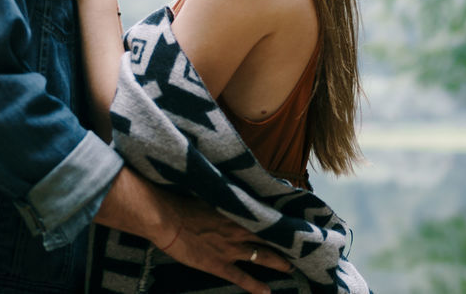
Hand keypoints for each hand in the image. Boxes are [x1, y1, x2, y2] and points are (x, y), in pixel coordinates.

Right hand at [96, 170, 292, 293]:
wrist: (165, 218)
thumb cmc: (182, 198)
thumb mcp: (208, 188)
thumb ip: (226, 189)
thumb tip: (237, 182)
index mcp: (237, 209)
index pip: (267, 215)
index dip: (282, 220)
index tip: (296, 221)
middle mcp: (239, 230)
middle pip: (270, 238)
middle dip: (286, 244)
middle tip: (301, 248)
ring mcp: (231, 249)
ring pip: (262, 258)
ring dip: (278, 264)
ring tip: (291, 268)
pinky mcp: (219, 265)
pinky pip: (242, 278)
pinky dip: (256, 286)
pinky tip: (267, 292)